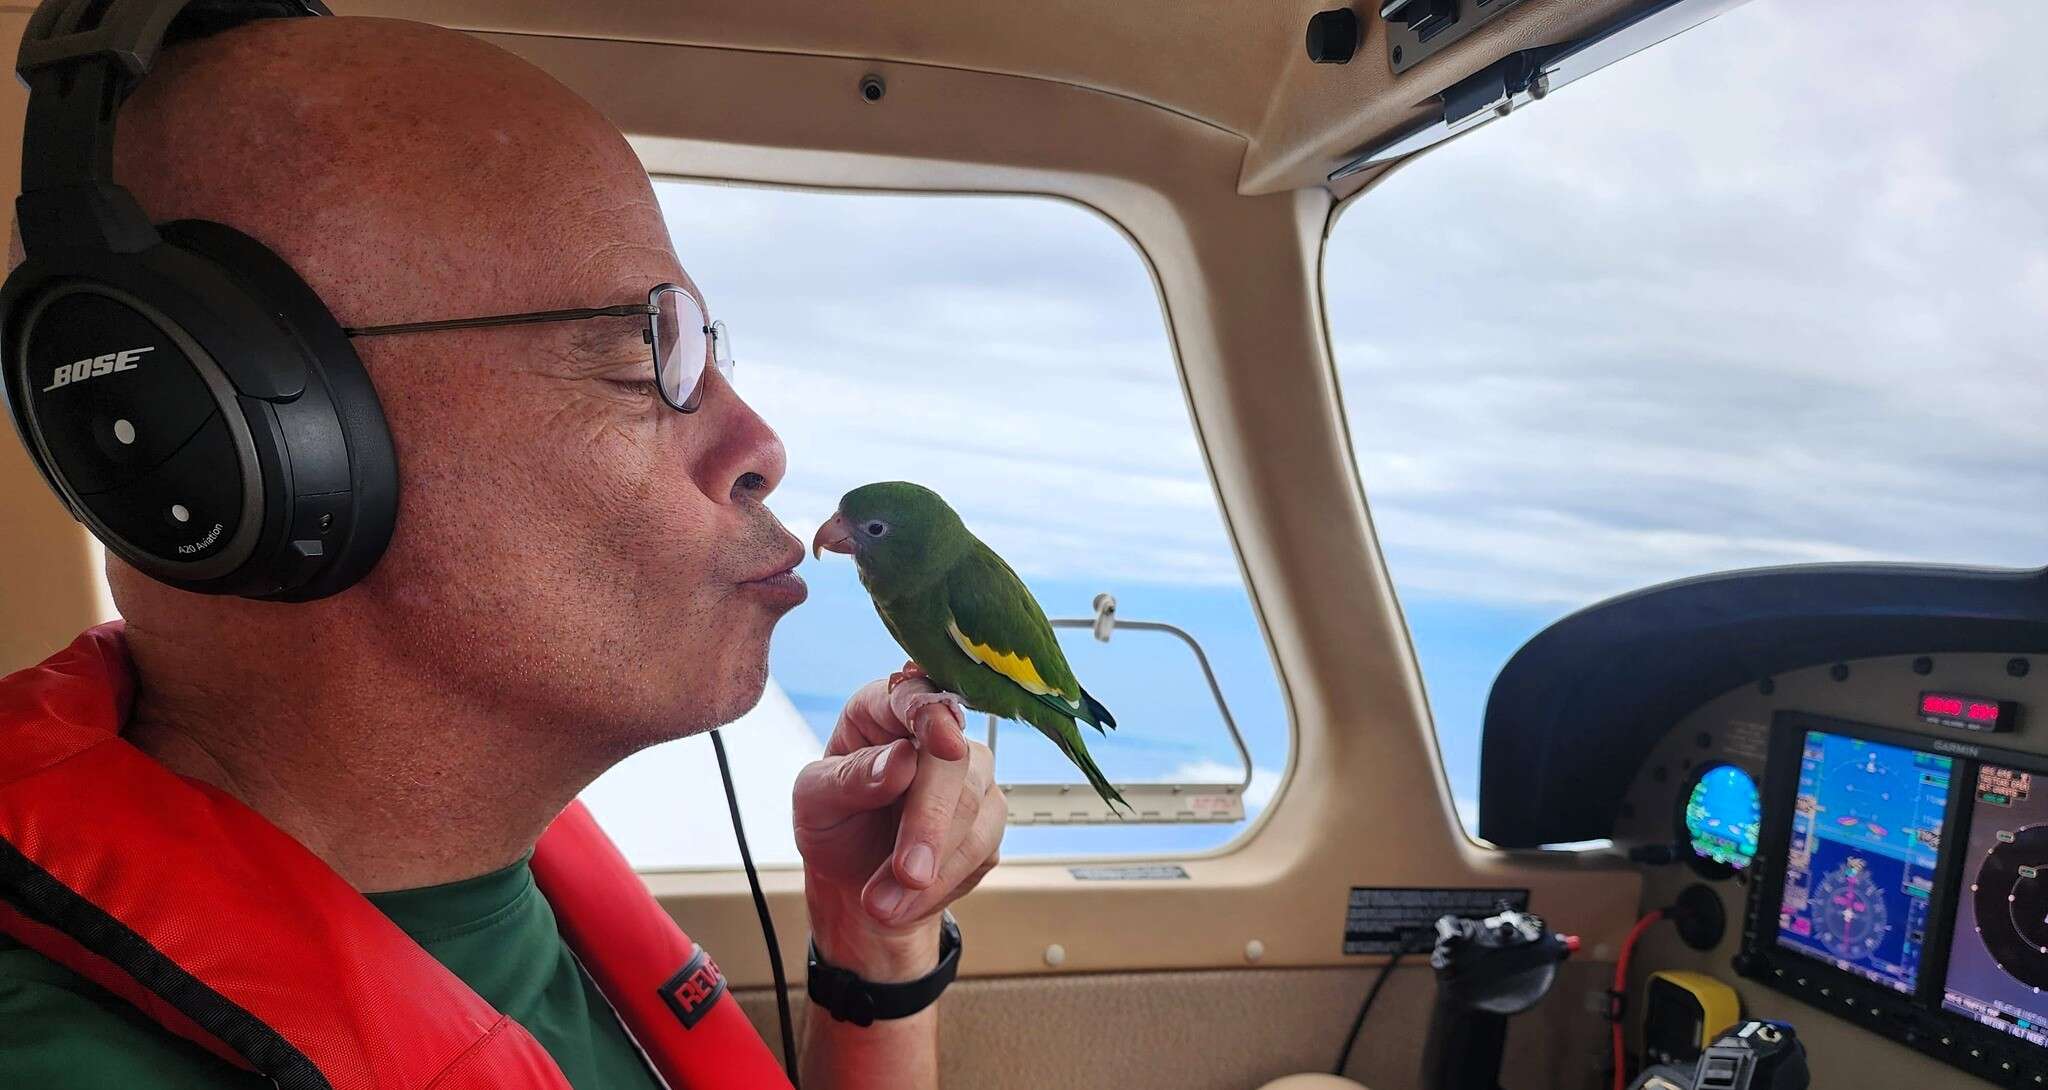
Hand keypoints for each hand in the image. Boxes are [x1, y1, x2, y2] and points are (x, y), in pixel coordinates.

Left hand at [793, 664, 1003, 980]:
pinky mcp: (988, 821)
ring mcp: (971, 777)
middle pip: (953, 764)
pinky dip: (943, 882)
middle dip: (929, 824)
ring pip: (975, 809)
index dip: (933, 717)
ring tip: (882, 904)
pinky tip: (906, 901)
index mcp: (885, 710)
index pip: (916, 698)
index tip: (946, 743)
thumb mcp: (814, 801)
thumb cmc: (833, 825)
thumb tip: (900, 760)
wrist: (856, 885)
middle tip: (906, 874)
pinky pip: (982, 849)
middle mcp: (937, 734)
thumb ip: (850, 778)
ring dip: (933, 866)